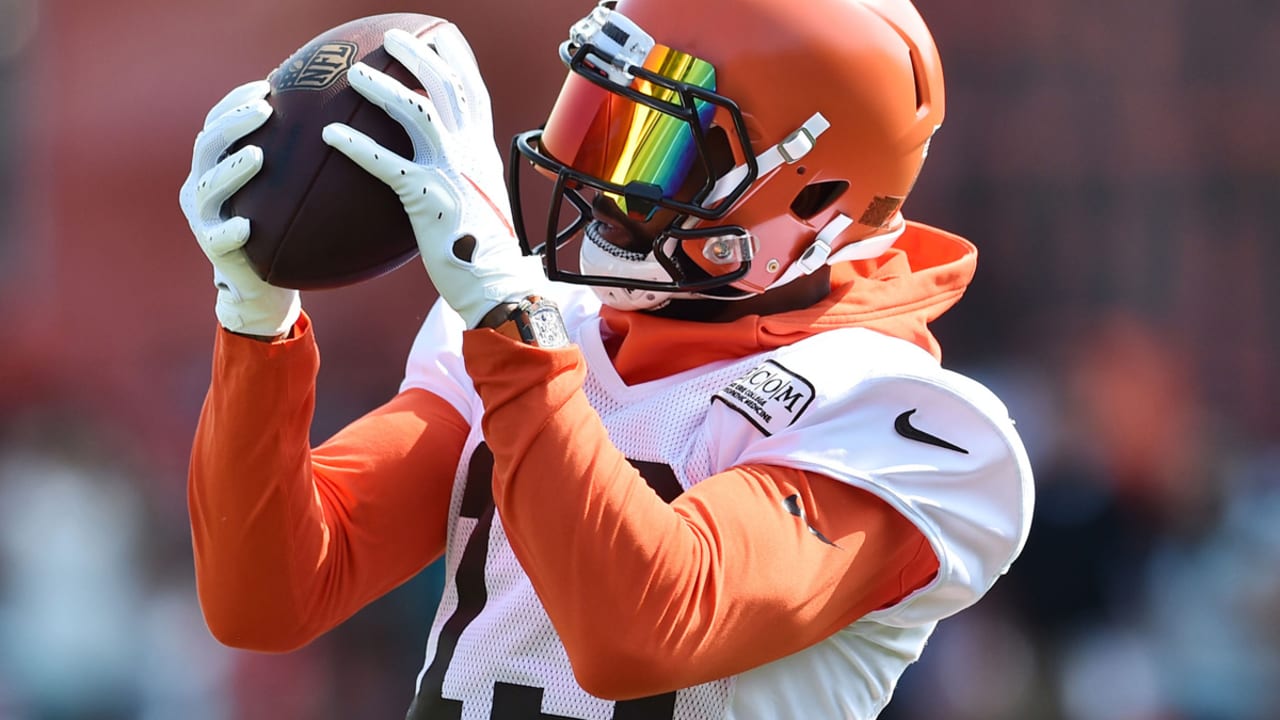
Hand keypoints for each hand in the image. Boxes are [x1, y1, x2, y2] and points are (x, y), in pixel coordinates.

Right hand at [179, 80, 300, 337]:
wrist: (261, 283)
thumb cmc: (277, 225)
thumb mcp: (280, 188)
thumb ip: (292, 156)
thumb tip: (334, 115)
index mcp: (214, 164)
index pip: (217, 122)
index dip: (235, 101)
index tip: (265, 86)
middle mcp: (202, 185)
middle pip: (208, 144)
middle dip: (234, 123)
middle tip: (265, 109)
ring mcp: (203, 217)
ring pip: (209, 187)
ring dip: (231, 169)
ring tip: (257, 156)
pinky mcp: (211, 249)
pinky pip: (219, 239)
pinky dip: (231, 230)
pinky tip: (247, 226)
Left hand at [321, 26, 546, 327]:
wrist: (494, 284)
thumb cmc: (480, 249)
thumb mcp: (478, 200)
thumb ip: (462, 173)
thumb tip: (439, 164)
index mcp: (482, 152)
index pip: (475, 91)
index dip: (458, 58)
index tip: (440, 33)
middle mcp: (471, 154)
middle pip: (448, 87)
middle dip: (419, 54)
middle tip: (390, 37)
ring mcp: (451, 174)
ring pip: (420, 112)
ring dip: (385, 88)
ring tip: (355, 73)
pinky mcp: (429, 201)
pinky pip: (388, 164)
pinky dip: (358, 146)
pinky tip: (329, 135)